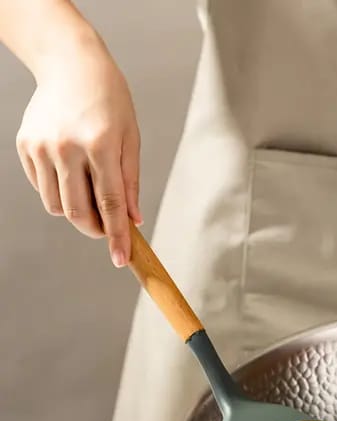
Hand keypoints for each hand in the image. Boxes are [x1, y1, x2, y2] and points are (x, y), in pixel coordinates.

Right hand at [15, 35, 140, 266]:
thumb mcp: (131, 140)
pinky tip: (70, 172)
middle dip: (95, 229)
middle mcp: (66, 147)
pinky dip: (58, 192)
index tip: (121, 260)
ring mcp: (41, 147)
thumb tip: (132, 221)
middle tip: (106, 229)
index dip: (116, 236)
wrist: (70, 65)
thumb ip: (130, 183)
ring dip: (76, 211)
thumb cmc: (110, 103)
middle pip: (78, 212)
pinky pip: (43, 188)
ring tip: (89, 191)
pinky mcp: (25, 145)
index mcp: (100, 146)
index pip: (110, 204)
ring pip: (57, 205)